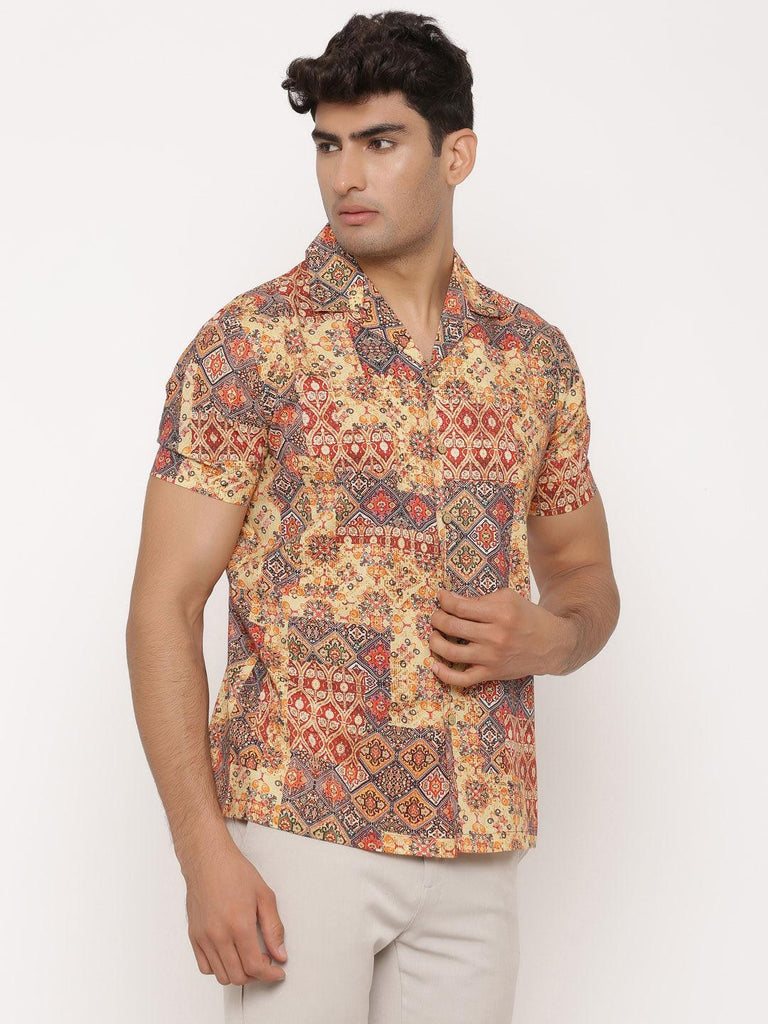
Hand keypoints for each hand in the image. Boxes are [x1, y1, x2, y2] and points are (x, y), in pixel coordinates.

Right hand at [183, 838, 287, 985]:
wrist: (208, 860)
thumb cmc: (234, 872)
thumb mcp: (264, 896)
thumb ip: (274, 928)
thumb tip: (280, 953)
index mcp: (239, 925)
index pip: (255, 966)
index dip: (270, 975)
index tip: (277, 972)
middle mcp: (219, 935)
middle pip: (238, 976)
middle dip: (256, 976)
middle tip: (266, 963)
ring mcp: (204, 937)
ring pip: (221, 975)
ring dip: (238, 974)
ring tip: (248, 959)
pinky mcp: (194, 936)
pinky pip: (205, 967)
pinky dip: (219, 968)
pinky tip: (230, 956)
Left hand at [429, 587, 576, 687]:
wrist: (552, 645)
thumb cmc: (529, 618)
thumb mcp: (509, 599)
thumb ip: (482, 599)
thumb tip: (453, 601)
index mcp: (500, 614)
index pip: (460, 607)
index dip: (444, 601)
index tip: (440, 596)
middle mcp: (495, 636)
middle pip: (452, 627)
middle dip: (437, 618)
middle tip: (436, 615)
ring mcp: (492, 657)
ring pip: (451, 652)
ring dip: (435, 642)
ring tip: (435, 634)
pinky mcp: (491, 673)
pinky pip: (462, 679)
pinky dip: (444, 674)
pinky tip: (435, 664)